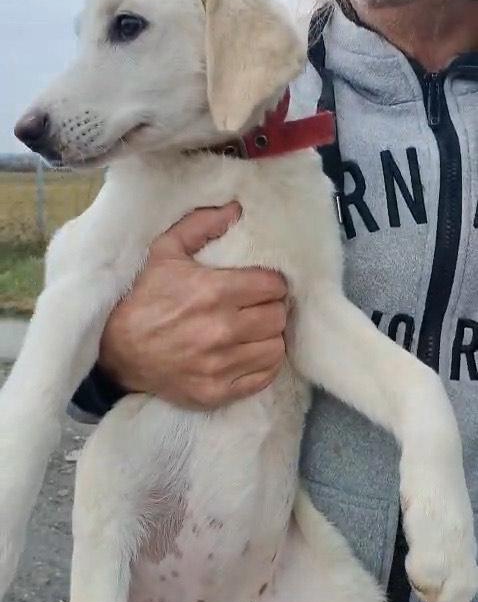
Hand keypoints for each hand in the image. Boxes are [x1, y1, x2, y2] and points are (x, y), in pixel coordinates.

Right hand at [99, 203, 287, 408]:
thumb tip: (236, 209)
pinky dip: (262, 364)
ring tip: (254, 329)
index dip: (270, 283)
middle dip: (270, 307)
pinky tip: (247, 352)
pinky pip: (264, 376)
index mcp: (213, 291)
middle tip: (258, 306)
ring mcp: (220, 365)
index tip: (261, 284)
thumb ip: (201, 226)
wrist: (115, 351)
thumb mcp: (164, 252)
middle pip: (277, 316)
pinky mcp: (217, 392)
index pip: (273, 286)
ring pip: (275, 347)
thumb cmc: (142, 296)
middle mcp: (221, 330)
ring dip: (268, 336)